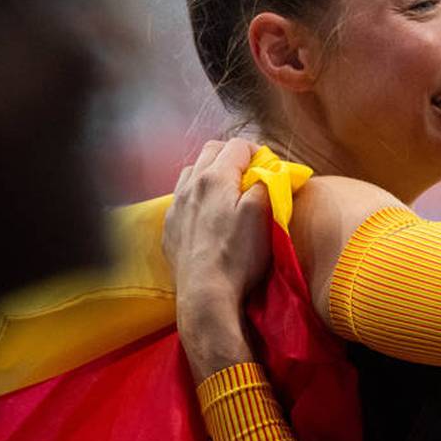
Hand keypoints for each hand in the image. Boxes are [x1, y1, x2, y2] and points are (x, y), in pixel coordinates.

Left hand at [163, 138, 269, 379]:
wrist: (205, 295)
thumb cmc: (239, 256)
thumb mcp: (262, 215)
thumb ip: (265, 184)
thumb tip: (267, 171)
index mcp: (215, 178)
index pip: (238, 145)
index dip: (258, 152)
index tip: (270, 169)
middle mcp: (190, 185)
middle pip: (211, 151)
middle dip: (233, 156)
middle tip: (251, 175)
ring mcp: (176, 206)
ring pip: (192, 172)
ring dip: (211, 173)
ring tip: (228, 192)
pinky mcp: (169, 227)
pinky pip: (181, 197)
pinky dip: (197, 195)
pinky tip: (208, 215)